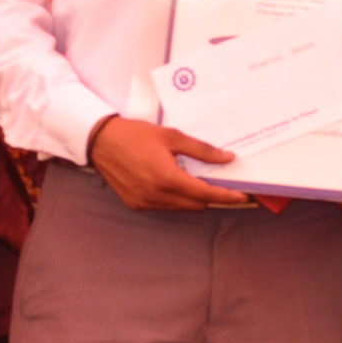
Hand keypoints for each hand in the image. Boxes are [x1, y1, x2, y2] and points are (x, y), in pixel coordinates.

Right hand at [89, 115, 253, 212]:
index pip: (205, 194)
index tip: (241, 195)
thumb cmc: (135, 135)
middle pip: (195, 204)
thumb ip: (201, 150)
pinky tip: (173, 182)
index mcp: (167, 178)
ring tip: (193, 178)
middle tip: (219, 182)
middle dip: (210, 195)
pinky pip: (164, 206)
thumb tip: (227, 158)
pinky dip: (174, 198)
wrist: (100, 140)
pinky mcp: (136, 204)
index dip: (226, 196)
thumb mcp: (172, 137)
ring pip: (180, 207)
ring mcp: (145, 202)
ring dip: (191, 197)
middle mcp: (156, 195)